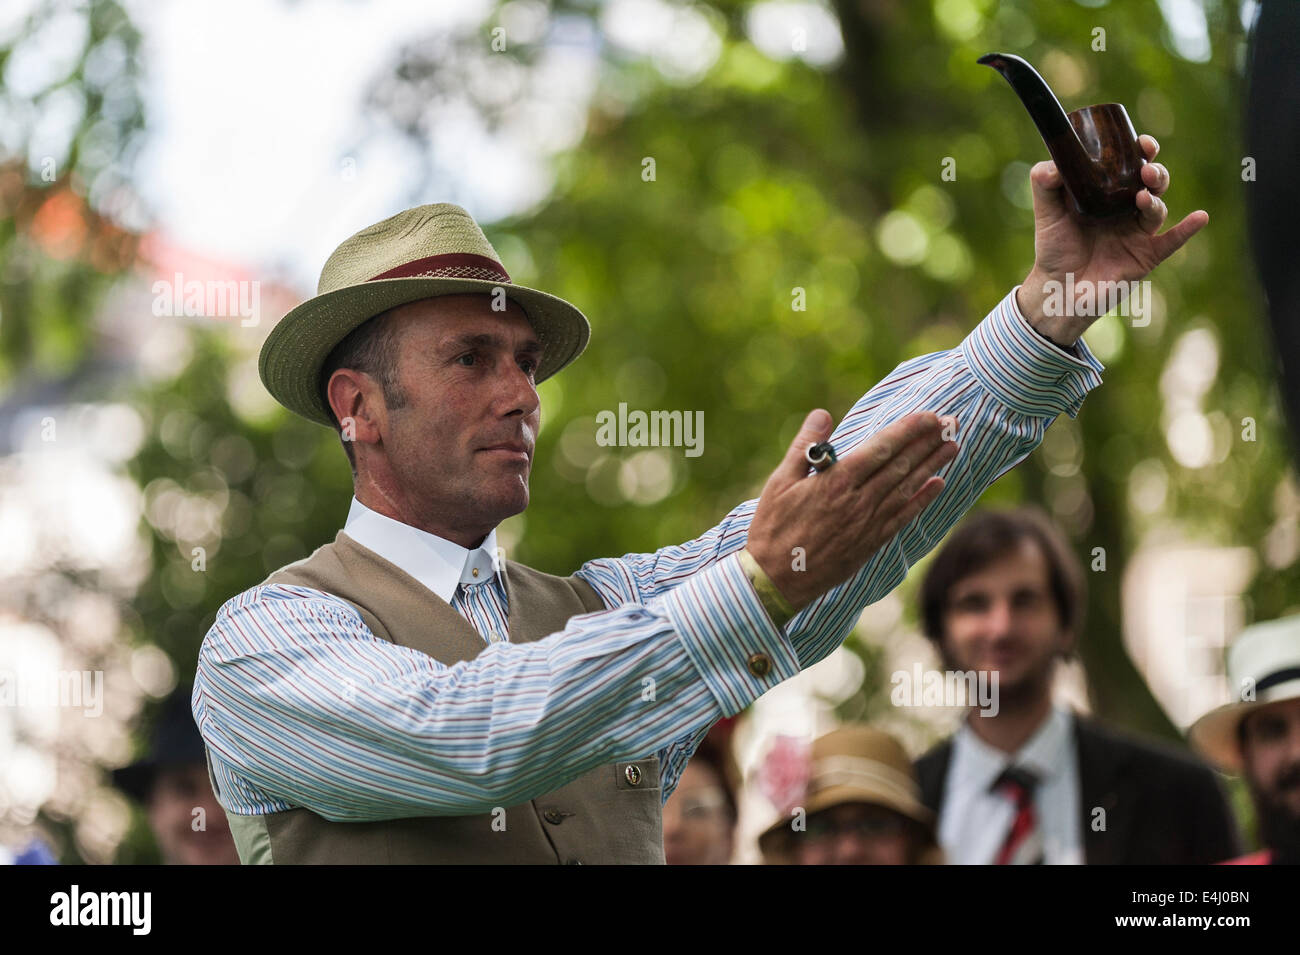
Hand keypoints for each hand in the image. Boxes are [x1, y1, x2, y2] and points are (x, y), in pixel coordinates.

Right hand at [746, 409, 958, 610]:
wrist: (776, 580)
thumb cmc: (773, 528)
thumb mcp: (779, 482)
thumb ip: (804, 447)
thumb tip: (822, 414)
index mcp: (835, 482)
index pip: (881, 448)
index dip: (908, 430)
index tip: (928, 416)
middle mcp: (858, 501)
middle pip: (901, 465)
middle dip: (928, 442)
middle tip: (951, 423)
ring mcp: (867, 523)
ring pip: (907, 488)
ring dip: (933, 465)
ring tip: (952, 446)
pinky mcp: (871, 542)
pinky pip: (903, 517)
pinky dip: (923, 499)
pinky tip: (938, 484)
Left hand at [1015, 134, 1208, 344]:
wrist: (1057, 290)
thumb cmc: (1054, 250)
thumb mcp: (1046, 213)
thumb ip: (1044, 183)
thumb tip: (1054, 162)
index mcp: (1107, 193)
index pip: (1129, 165)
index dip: (1139, 151)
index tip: (1141, 143)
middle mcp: (1126, 210)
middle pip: (1151, 183)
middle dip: (1155, 172)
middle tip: (1146, 169)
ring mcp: (1137, 233)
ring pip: (1157, 209)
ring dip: (1155, 200)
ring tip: (1143, 197)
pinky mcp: (1144, 256)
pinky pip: (1171, 242)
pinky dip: (1186, 230)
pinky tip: (1200, 217)